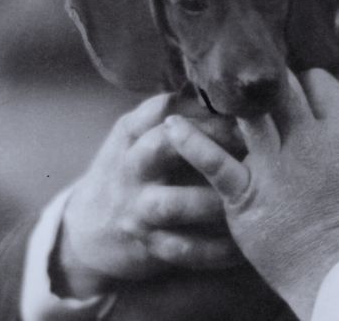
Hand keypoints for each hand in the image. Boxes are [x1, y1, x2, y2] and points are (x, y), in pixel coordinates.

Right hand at [56, 93, 244, 296]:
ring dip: (213, 201)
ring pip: (173, 203)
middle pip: (163, 146)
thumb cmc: (132, 171)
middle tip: (250, 148)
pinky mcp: (145, 243)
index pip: (164, 108)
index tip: (242, 110)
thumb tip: (228, 89)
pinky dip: (214, 250)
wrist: (88, 227)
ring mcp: (135, 207)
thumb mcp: (138, 136)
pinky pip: (182, 249)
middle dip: (209, 145)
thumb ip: (175, 115)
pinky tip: (241, 246)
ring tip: (248, 198)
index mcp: (131, 132)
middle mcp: (130, 166)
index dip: (205, 108)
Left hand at [164, 69, 338, 319]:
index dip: (308, 80)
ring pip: (247, 114)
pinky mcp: (245, 194)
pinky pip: (212, 162)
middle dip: (270, 80)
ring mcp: (272, 166)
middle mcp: (305, 141)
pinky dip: (189, 142)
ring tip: (214, 90)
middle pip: (282, 88)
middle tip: (256, 84)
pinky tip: (172, 126)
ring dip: (230, 100)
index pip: (321, 83)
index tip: (300, 88)